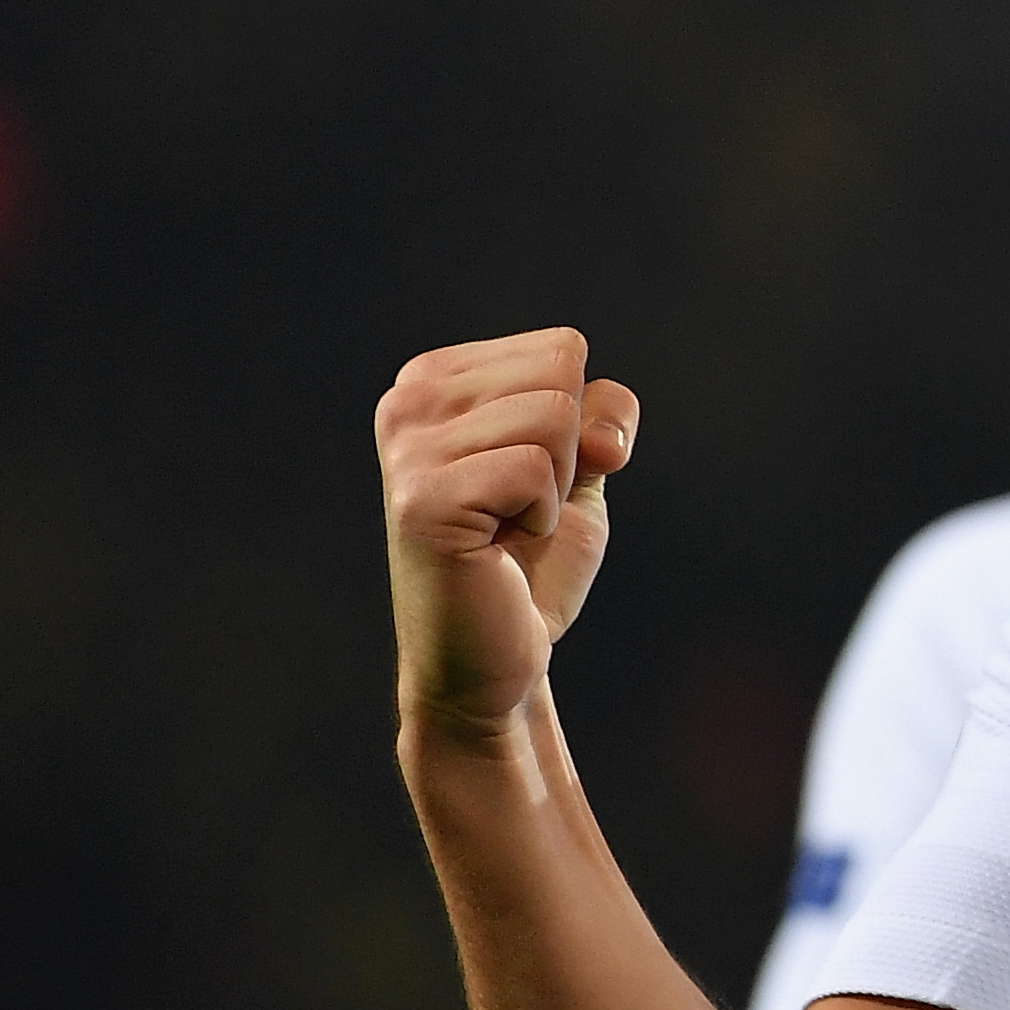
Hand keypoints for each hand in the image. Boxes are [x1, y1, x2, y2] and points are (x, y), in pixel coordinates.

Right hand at [377, 328, 638, 744]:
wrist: (495, 660)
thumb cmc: (533, 564)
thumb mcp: (582, 470)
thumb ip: (600, 415)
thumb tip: (601, 431)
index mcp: (436, 378)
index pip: (563, 349)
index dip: (581, 424)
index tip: (534, 479)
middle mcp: (408, 400)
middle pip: (560, 373)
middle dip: (569, 452)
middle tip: (521, 510)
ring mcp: (408, 448)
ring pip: (553, 417)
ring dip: (555, 488)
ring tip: (507, 529)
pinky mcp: (422, 499)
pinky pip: (534, 470)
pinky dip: (541, 518)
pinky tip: (497, 549)